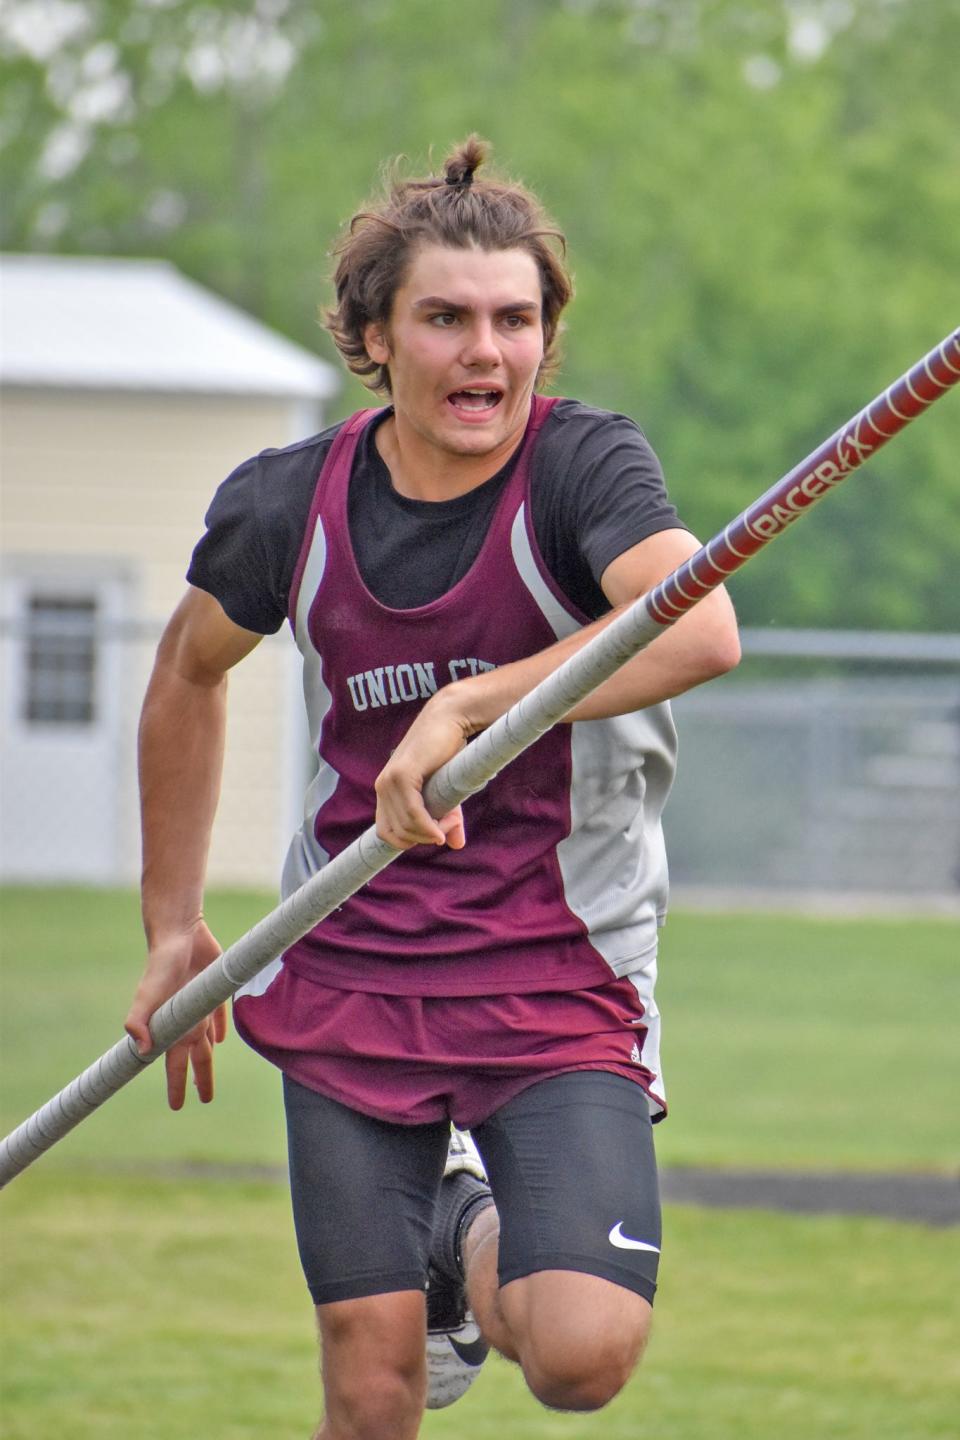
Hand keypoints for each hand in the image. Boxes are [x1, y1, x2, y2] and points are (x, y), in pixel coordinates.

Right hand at [124, 921, 227, 1110]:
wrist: (178, 935)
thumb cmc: (161, 967)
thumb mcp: (147, 996)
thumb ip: (138, 1022)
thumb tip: (142, 1051)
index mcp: (173, 1029)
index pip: (175, 1066)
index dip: (176, 1086)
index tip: (177, 1107)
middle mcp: (187, 1022)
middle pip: (197, 1059)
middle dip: (200, 1080)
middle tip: (204, 1100)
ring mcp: (200, 1007)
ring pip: (208, 1040)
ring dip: (209, 1056)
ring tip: (208, 1068)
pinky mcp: (214, 990)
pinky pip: (219, 1014)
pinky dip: (220, 1027)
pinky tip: (221, 1037)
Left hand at [374, 691, 469, 849]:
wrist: (451, 719)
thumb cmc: (448, 752)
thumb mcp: (447, 792)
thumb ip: (447, 819)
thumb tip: (456, 845)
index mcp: (386, 790)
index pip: (385, 832)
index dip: (409, 841)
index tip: (433, 836)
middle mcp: (382, 786)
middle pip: (395, 834)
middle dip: (422, 839)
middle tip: (448, 827)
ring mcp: (389, 780)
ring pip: (405, 826)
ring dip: (430, 833)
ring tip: (451, 822)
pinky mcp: (403, 774)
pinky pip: (413, 813)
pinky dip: (428, 827)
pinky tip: (442, 828)